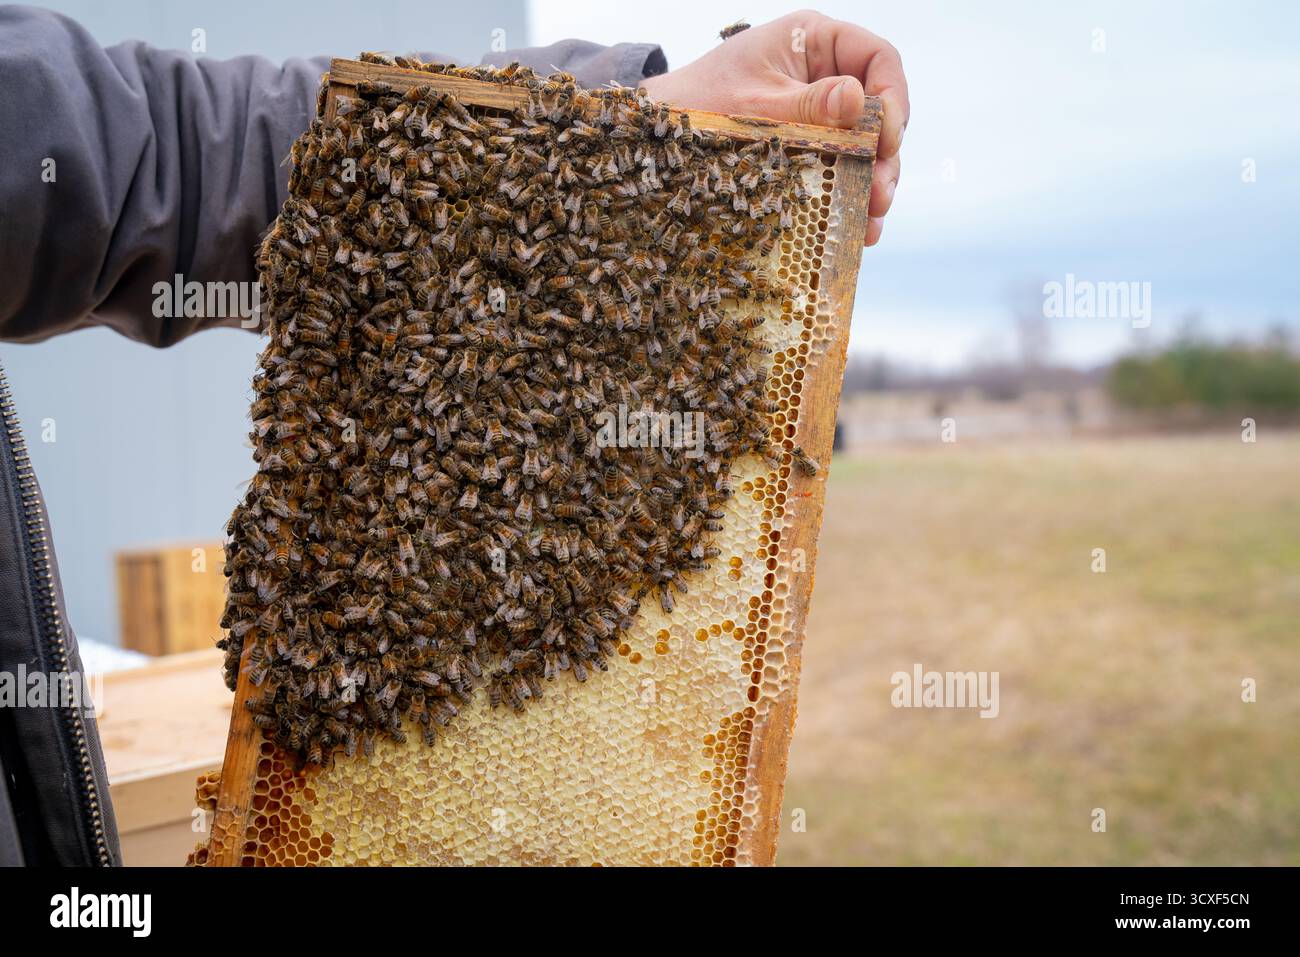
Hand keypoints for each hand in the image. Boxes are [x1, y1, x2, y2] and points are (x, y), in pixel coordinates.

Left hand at [640, 10, 908, 245]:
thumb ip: (807, 105)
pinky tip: (857, 228)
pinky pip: (840, 169)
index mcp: (815, 41)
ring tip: (871, 220)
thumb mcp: (754, 105)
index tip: (888, 140)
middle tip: (879, 194)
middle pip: (879, 110)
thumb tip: (858, 99)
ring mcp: (819, 113)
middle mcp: (825, 74)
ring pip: (864, 146)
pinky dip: (849, 197)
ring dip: (872, 183)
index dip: (893, 98)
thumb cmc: (698, 103)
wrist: (658, 134)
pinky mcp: (810, 148)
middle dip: (883, 155)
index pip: (878, 59)